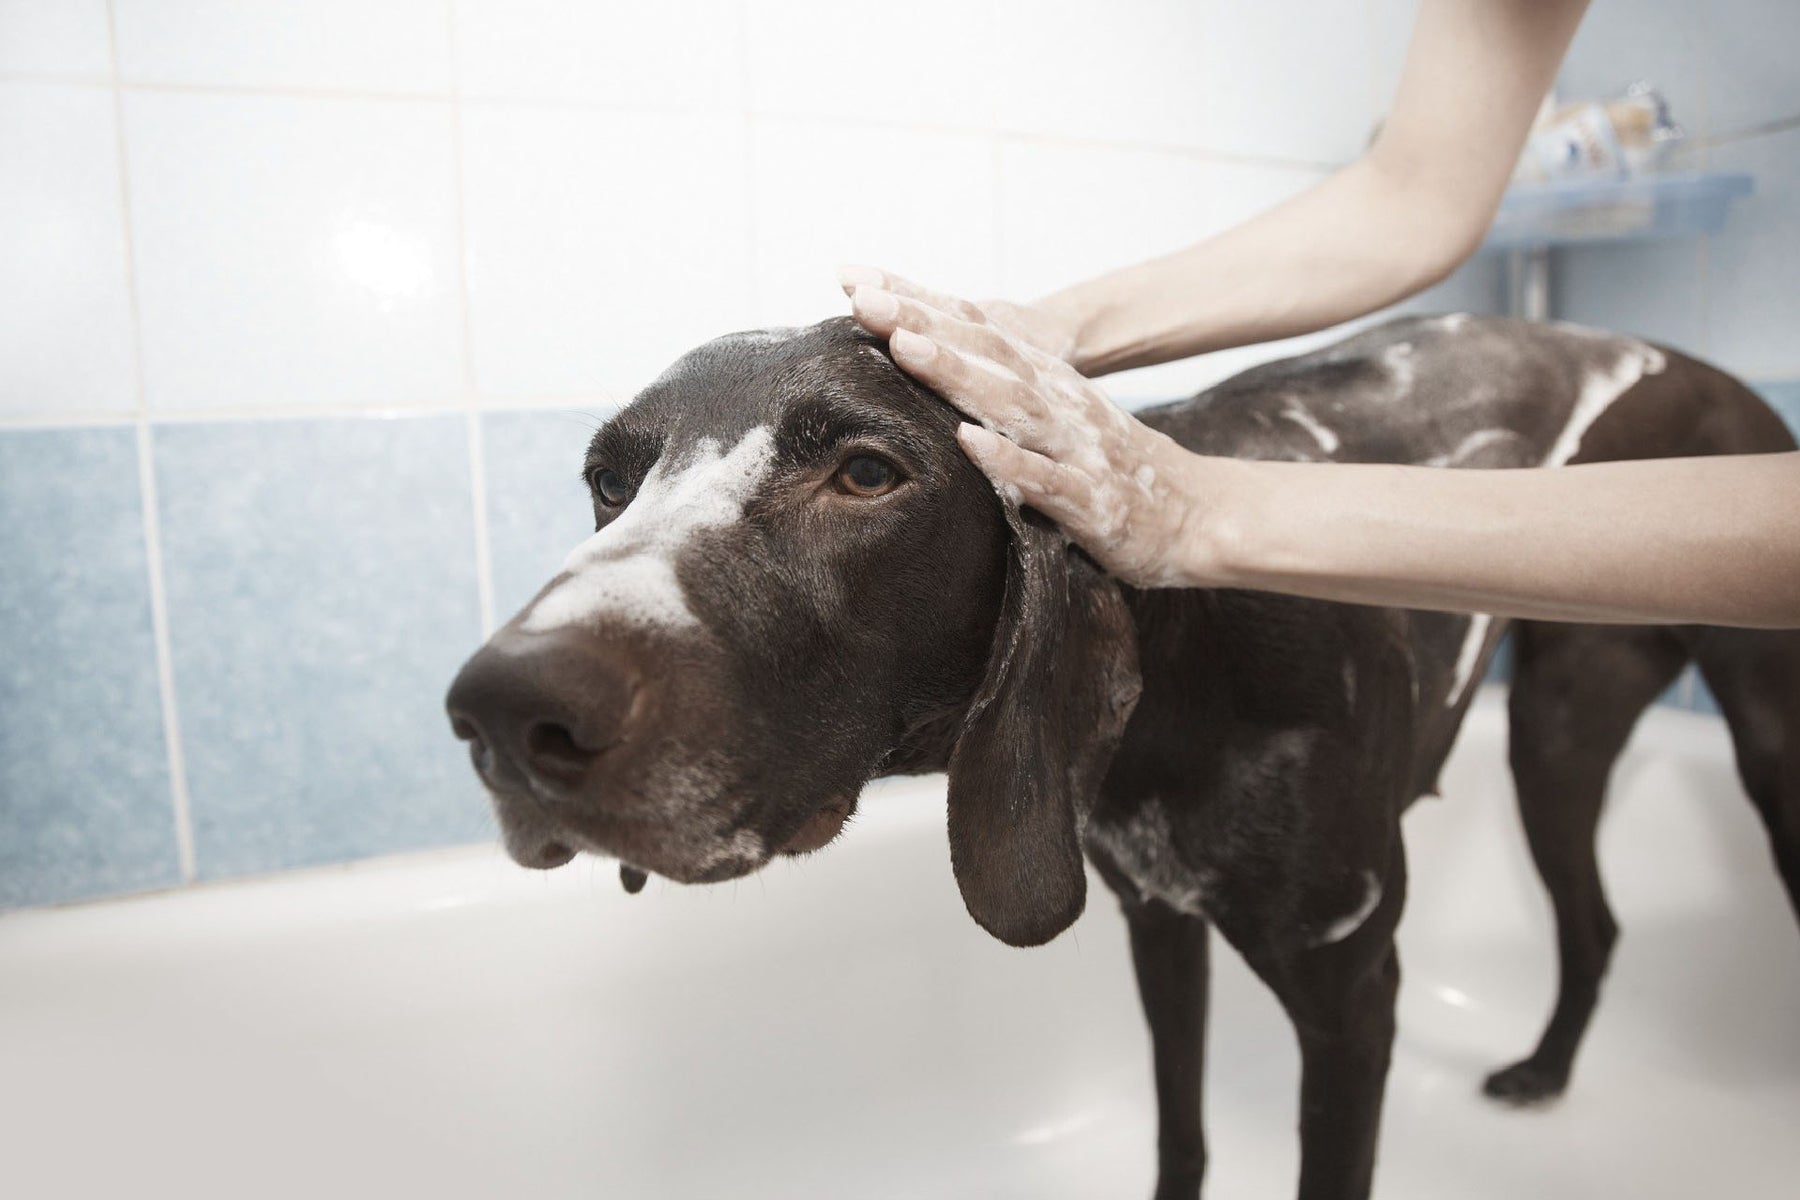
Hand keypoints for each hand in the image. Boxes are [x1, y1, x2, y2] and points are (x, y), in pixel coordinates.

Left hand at [838, 266, 1233, 588]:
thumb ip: (1004, 396)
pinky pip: (1045, 479)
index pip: (975, 330)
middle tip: (865, 299)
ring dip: (958, 374)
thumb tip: (933, 372)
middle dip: (924, 323)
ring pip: (1011, 404)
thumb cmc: (1113, 470)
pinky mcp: (1091, 500)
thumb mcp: (1057, 421)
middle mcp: (1059, 403)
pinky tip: (968, 443)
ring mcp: (1075, 448)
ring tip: (906, 347)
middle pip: (986, 353)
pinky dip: (1007, 460)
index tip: (856, 280)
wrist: (1199, 515)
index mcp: (1046, 382)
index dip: (918, 302)